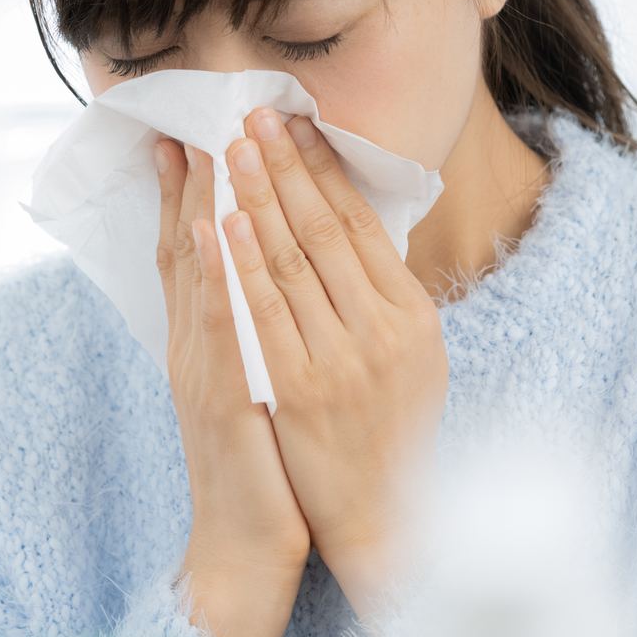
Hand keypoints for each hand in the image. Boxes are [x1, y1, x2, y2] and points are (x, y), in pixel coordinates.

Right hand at [155, 139, 310, 636]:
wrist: (246, 550)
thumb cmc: (264, 467)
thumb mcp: (257, 384)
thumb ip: (255, 331)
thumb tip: (269, 279)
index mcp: (206, 342)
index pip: (195, 252)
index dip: (191, 194)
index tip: (191, 135)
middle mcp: (195, 348)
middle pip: (186, 250)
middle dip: (190, 183)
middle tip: (191, 119)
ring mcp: (204, 372)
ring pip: (198, 277)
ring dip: (201, 208)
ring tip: (203, 149)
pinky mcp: (222, 402)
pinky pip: (218, 329)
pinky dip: (215, 278)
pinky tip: (216, 235)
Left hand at [219, 108, 448, 619]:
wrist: (381, 524)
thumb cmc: (390, 438)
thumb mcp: (411, 361)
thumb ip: (385, 302)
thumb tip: (362, 235)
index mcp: (412, 317)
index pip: (363, 224)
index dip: (327, 169)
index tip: (298, 122)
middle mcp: (383, 332)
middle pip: (327, 229)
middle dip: (287, 165)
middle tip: (256, 112)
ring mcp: (340, 361)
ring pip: (293, 261)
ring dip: (261, 197)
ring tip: (234, 145)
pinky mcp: (298, 392)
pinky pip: (265, 315)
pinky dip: (243, 264)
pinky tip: (224, 224)